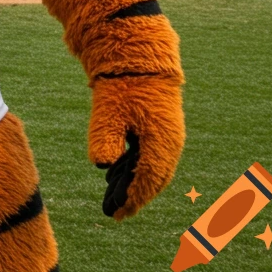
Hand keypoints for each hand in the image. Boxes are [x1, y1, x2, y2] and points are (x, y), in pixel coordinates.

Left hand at [88, 74, 183, 219]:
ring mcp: (165, 133)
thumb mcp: (109, 111)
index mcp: (161, 141)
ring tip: (111, 197)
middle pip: (152, 178)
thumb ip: (106, 138)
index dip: (133, 199)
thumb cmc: (123, 83)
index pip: (148, 180)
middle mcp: (169, 142)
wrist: (137, 55)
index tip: (118, 215)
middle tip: (114, 214)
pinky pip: (148, 154)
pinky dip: (133, 166)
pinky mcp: (158, 125)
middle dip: (133, 196)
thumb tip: (102, 165)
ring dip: (132, 182)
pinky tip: (114, 173)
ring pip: (150, 167)